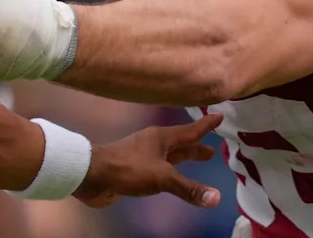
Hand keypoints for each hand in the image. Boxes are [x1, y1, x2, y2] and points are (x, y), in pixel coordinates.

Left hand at [76, 113, 223, 208]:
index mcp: (161, 138)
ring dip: (183, 159)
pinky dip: (170, 172)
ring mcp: (143, 156)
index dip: (206, 125)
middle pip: (180, 144)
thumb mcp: (163, 177)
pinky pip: (159, 169)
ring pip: (169, 157)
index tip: (219, 115)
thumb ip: (189, 188)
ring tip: (196, 161)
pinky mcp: (135, 171)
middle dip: (196, 148)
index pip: (190, 131)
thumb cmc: (128, 168)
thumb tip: (216, 198)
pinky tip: (170, 178)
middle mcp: (153, 144)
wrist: (93, 176)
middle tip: (212, 151)